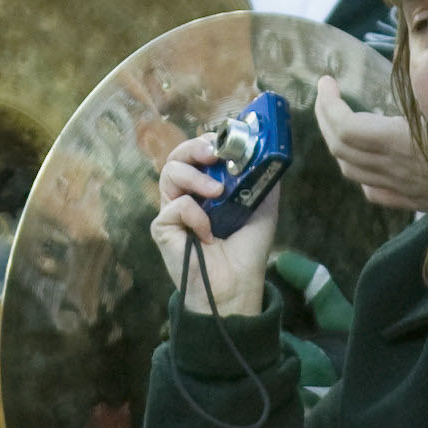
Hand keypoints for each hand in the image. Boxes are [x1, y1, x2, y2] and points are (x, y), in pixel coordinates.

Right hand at [149, 125, 278, 310]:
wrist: (237, 284)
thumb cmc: (247, 250)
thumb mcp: (263, 207)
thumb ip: (261, 178)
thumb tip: (265, 150)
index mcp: (207, 187)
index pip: (198, 154)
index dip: (208, 142)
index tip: (225, 143)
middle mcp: (187, 194)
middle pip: (177, 156)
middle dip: (193, 147)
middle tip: (212, 153)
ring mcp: (172, 210)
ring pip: (169, 172)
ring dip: (195, 176)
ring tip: (216, 192)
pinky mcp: (163, 227)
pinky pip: (175, 206)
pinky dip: (195, 214)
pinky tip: (208, 233)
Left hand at [317, 74, 427, 210]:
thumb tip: (423, 38)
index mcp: (399, 142)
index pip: (346, 127)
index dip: (328, 104)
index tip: (326, 80)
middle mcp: (393, 168)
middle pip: (341, 149)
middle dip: (325, 118)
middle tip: (326, 94)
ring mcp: (401, 188)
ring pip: (352, 171)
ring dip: (337, 144)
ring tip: (338, 119)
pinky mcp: (413, 202)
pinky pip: (373, 190)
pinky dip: (360, 171)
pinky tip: (366, 159)